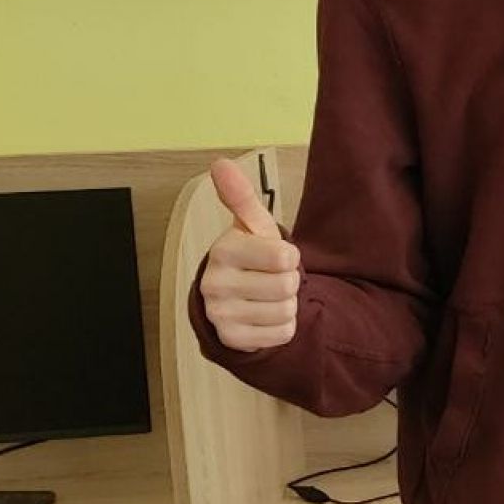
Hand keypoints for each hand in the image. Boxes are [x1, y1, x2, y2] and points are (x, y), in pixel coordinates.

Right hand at [200, 157, 301, 351]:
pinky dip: (282, 327)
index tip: (276, 256)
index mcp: (223, 250)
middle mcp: (214, 283)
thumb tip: (220, 163)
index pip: (284, 257)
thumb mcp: (251, 226)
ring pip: (286, 311)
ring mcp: (220, 314)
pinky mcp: (232, 339)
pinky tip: (264, 316)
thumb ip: (241, 197)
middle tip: (271, 278)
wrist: (235, 299)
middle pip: (287, 286)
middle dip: (289, 282)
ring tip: (267, 296)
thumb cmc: (250, 257)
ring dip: (286, 305)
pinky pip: (282, 334)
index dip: (289, 257)